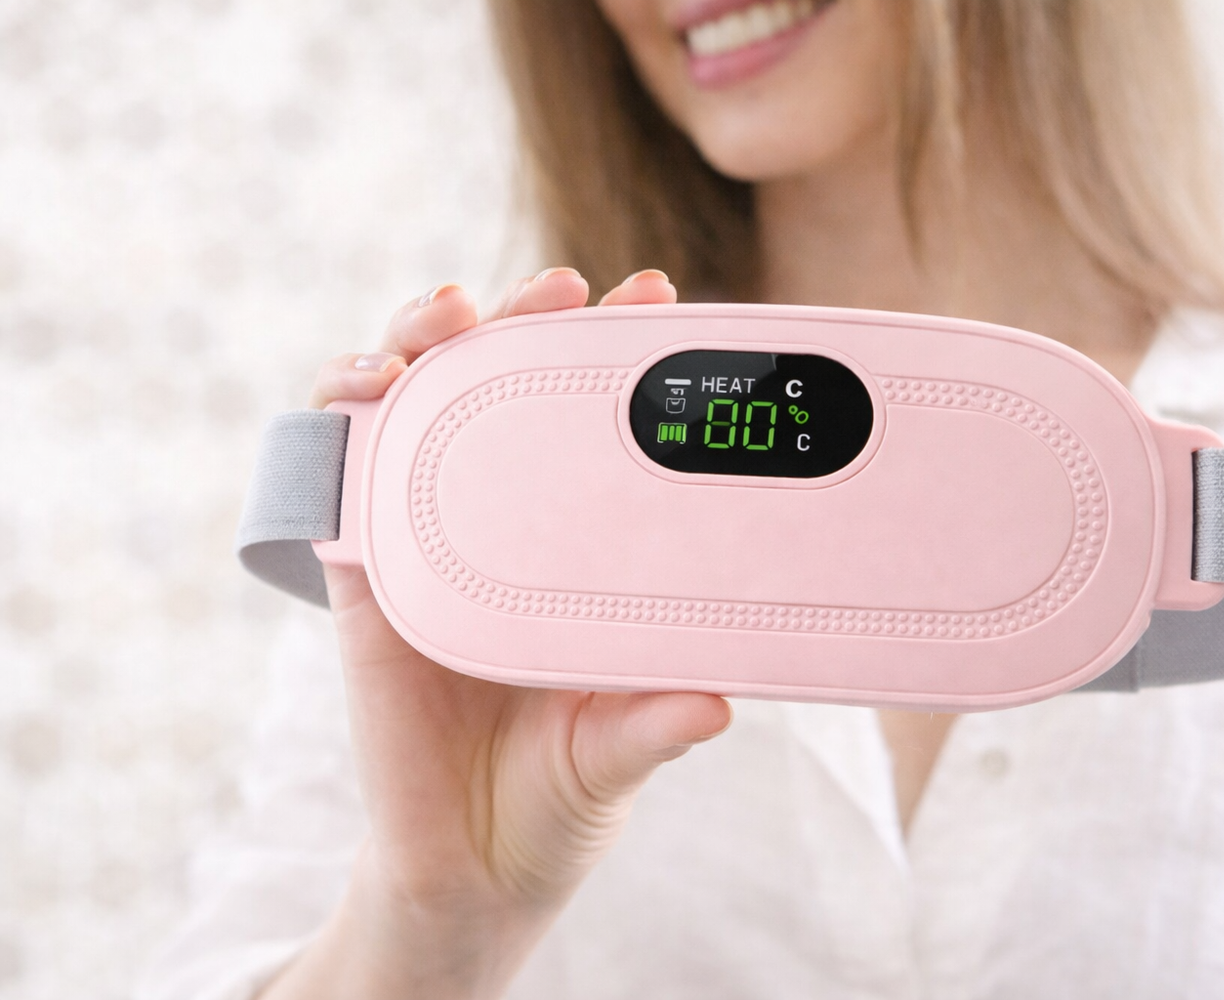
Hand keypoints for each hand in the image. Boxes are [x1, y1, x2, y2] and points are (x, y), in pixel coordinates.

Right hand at [264, 269, 731, 999]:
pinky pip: (340, 479)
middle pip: (498, 386)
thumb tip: (715, 703)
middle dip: (519, 316)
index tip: (654, 296)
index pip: (591, 418)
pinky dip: (342, 419)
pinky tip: (367, 389)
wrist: (476, 865)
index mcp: (575, 545)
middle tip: (555, 286)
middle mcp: (502, 527)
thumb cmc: (563, 789)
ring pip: (413, 405)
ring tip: (447, 313)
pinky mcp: (364, 579)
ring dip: (419, 338)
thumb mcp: (620, 746)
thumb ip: (656, 722)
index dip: (612, 349)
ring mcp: (428, 543)